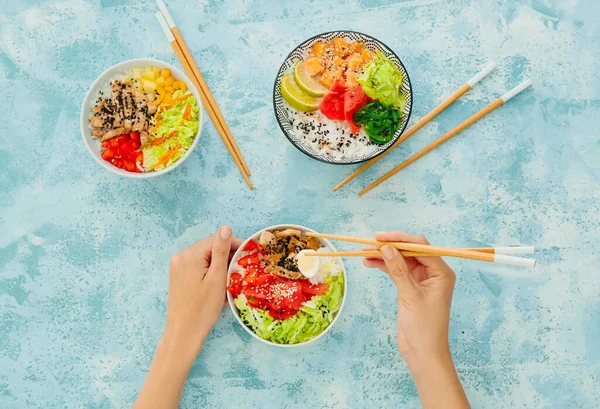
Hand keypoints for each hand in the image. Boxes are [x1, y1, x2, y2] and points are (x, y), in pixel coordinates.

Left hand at [163, 226, 242, 359]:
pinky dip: (211, 271)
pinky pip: (198, 266)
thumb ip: (221, 251)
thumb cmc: (203, 308)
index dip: (234, 244)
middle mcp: (180, 257)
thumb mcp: (217, 278)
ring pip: (205, 257)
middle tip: (243, 267)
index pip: (216, 241)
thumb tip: (225, 228)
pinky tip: (220, 282)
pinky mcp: (178, 276)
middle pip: (209, 248)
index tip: (249, 252)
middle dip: (227, 255)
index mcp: (189, 255)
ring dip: (220, 263)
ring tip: (233, 276)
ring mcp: (177, 267)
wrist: (184, 332)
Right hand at [364, 231, 468, 408]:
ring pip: (400, 260)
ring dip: (384, 256)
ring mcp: (421, 280)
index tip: (381, 238)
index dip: (400, 240)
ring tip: (365, 253)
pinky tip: (370, 263)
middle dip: (391, 246)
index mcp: (441, 272)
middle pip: (410, 251)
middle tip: (370, 243)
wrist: (423, 353)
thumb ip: (398, 270)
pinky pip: (396, 271)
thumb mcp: (410, 295)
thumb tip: (387, 248)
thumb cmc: (424, 327)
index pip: (420, 247)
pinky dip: (384, 267)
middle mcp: (433, 273)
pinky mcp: (409, 287)